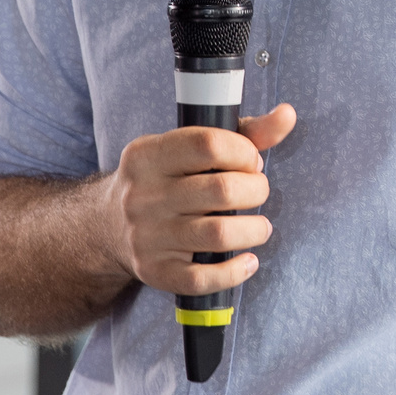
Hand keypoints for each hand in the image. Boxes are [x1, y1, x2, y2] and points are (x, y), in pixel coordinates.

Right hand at [100, 105, 297, 297]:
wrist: (108, 227)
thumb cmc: (167, 180)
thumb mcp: (189, 148)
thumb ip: (243, 132)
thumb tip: (287, 115)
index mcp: (148, 155)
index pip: (208, 145)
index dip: (243, 152)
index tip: (250, 161)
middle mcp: (143, 195)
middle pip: (221, 190)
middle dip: (255, 190)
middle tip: (257, 192)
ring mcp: (147, 236)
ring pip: (218, 235)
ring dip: (254, 230)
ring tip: (259, 226)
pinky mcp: (155, 271)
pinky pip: (201, 279)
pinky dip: (234, 272)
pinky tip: (247, 261)